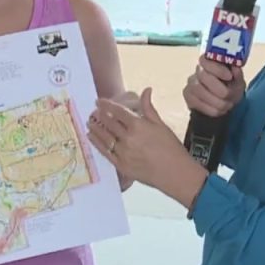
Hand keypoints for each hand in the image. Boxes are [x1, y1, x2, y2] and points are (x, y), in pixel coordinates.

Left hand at [87, 88, 207, 206]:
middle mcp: (128, 138)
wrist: (175, 174)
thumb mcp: (161, 125)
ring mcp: (123, 153)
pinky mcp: (121, 165)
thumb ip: (149, 107)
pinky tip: (91, 137)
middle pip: (109, 123)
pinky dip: (96, 143)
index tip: (99, 101)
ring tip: (89, 122)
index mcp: (138, 126)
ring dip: (95, 128)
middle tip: (93, 111)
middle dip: (99, 116)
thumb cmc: (171, 148)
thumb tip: (146, 90)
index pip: (117, 112)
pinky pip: (105, 152)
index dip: (106, 105)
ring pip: (104, 137)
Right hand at [182, 55, 245, 116]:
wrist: (223, 103)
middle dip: (218, 88)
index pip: (207, 60)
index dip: (217, 68)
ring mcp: (191, 83)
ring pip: (199, 90)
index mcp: (210, 62)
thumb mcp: (238, 81)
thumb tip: (236, 68)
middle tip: (228, 96)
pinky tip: (219, 110)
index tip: (229, 77)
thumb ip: (237, 74)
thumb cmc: (230, 87)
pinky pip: (196, 103)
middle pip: (202, 75)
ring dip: (216, 101)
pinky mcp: (188, 96)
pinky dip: (211, 109)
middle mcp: (198, 70)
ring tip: (227, 106)